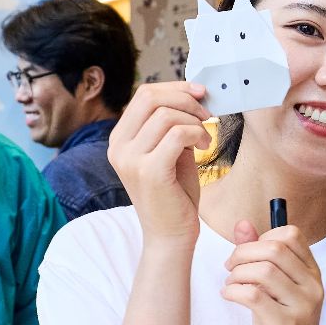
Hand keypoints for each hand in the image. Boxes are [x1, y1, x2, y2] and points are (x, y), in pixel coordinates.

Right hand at [108, 82, 211, 241]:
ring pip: (166, 115)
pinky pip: (177, 134)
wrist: (171, 236)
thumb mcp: (169, 151)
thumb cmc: (174, 194)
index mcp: (119, 139)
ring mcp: (130, 159)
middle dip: (185, 98)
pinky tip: (203, 148)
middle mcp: (118, 147)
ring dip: (194, 121)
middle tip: (206, 113)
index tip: (200, 93)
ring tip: (204, 139)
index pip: (144, 95)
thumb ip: (172, 125)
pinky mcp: (149, 171)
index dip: (175, 88)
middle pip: (150, 97)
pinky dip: (196, 134)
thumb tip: (191, 94)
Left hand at [222, 222, 324, 324]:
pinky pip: (254, 295)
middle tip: (230, 267)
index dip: (262, 238)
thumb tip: (242, 224)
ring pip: (263, 270)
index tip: (247, 255)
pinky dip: (233, 291)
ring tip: (231, 285)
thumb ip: (259, 257)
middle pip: (274, 248)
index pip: (291, 235)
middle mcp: (313, 286)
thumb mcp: (271, 290)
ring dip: (237, 274)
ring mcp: (303, 306)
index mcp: (312, 273)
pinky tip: (229, 296)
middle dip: (242, 253)